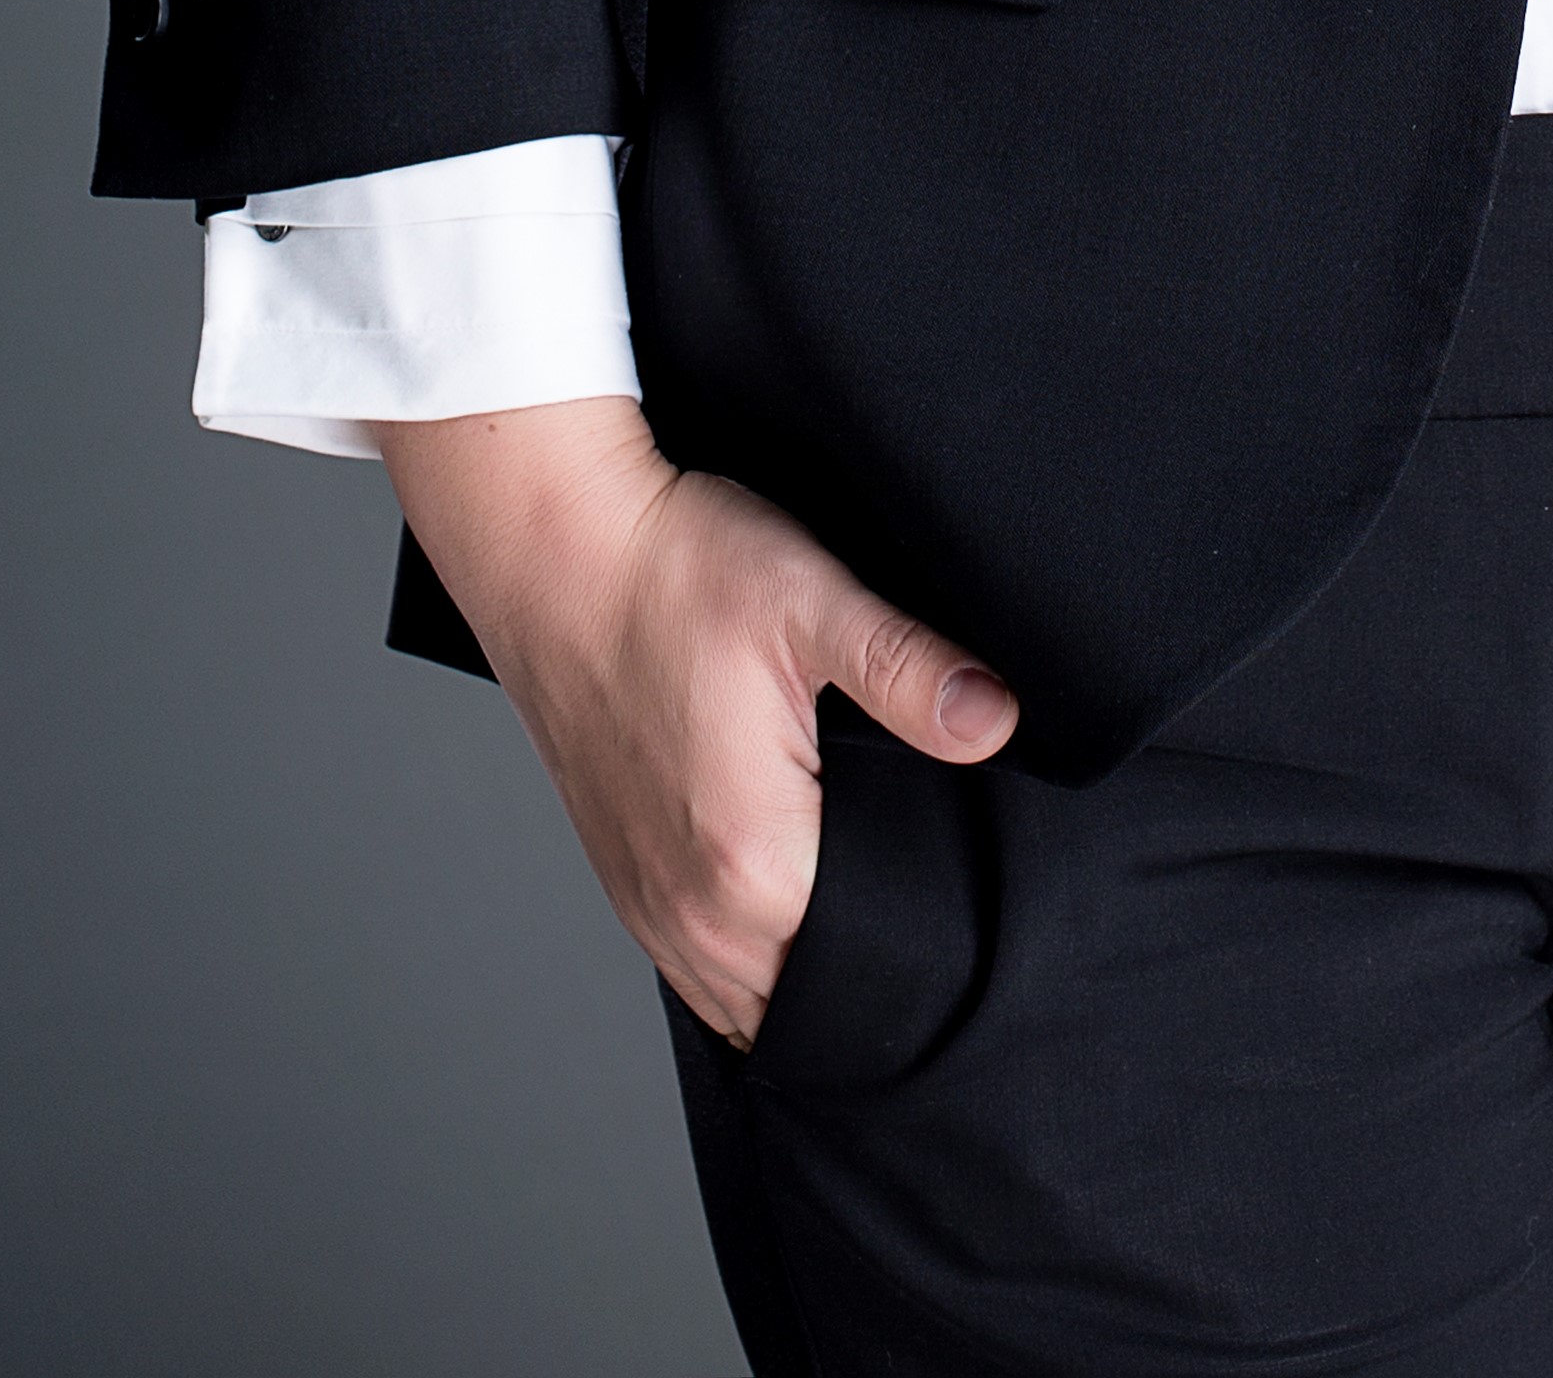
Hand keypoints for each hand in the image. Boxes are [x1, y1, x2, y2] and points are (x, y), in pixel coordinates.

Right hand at [370, 397, 1017, 1042]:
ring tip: (866, 907)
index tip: (967, 902)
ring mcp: (651, 911)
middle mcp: (695, 919)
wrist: (555, 548)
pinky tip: (791, 902)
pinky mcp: (626, 886)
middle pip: (814, 1003)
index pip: (874, 973)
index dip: (932, 942)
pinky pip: (706, 974)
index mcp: (754, 870)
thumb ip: (909, 670)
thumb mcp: (811, 600)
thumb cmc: (673, 569)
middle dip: (876, 971)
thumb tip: (996, 722)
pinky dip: (754, 961)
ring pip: (754, 1003)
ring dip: (808, 976)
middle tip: (929, 896)